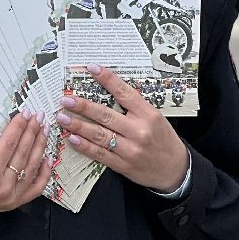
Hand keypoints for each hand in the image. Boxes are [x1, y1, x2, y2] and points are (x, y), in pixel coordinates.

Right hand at [0, 112, 51, 218]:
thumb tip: (6, 128)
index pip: (9, 143)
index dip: (19, 127)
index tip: (26, 114)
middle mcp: (3, 185)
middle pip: (23, 153)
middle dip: (32, 132)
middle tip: (39, 118)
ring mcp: (11, 196)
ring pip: (32, 167)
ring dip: (40, 147)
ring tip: (44, 131)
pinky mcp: (15, 202)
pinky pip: (36, 188)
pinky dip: (44, 173)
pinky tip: (47, 158)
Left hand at [55, 65, 189, 191]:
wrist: (176, 170)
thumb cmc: (163, 140)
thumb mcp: (156, 119)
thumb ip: (135, 108)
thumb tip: (108, 91)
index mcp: (149, 115)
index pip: (125, 93)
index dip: (108, 80)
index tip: (92, 69)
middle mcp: (139, 131)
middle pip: (106, 115)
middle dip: (83, 107)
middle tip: (66, 99)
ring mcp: (130, 150)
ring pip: (99, 135)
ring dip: (78, 126)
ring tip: (63, 118)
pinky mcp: (123, 165)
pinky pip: (100, 154)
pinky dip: (85, 146)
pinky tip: (72, 138)